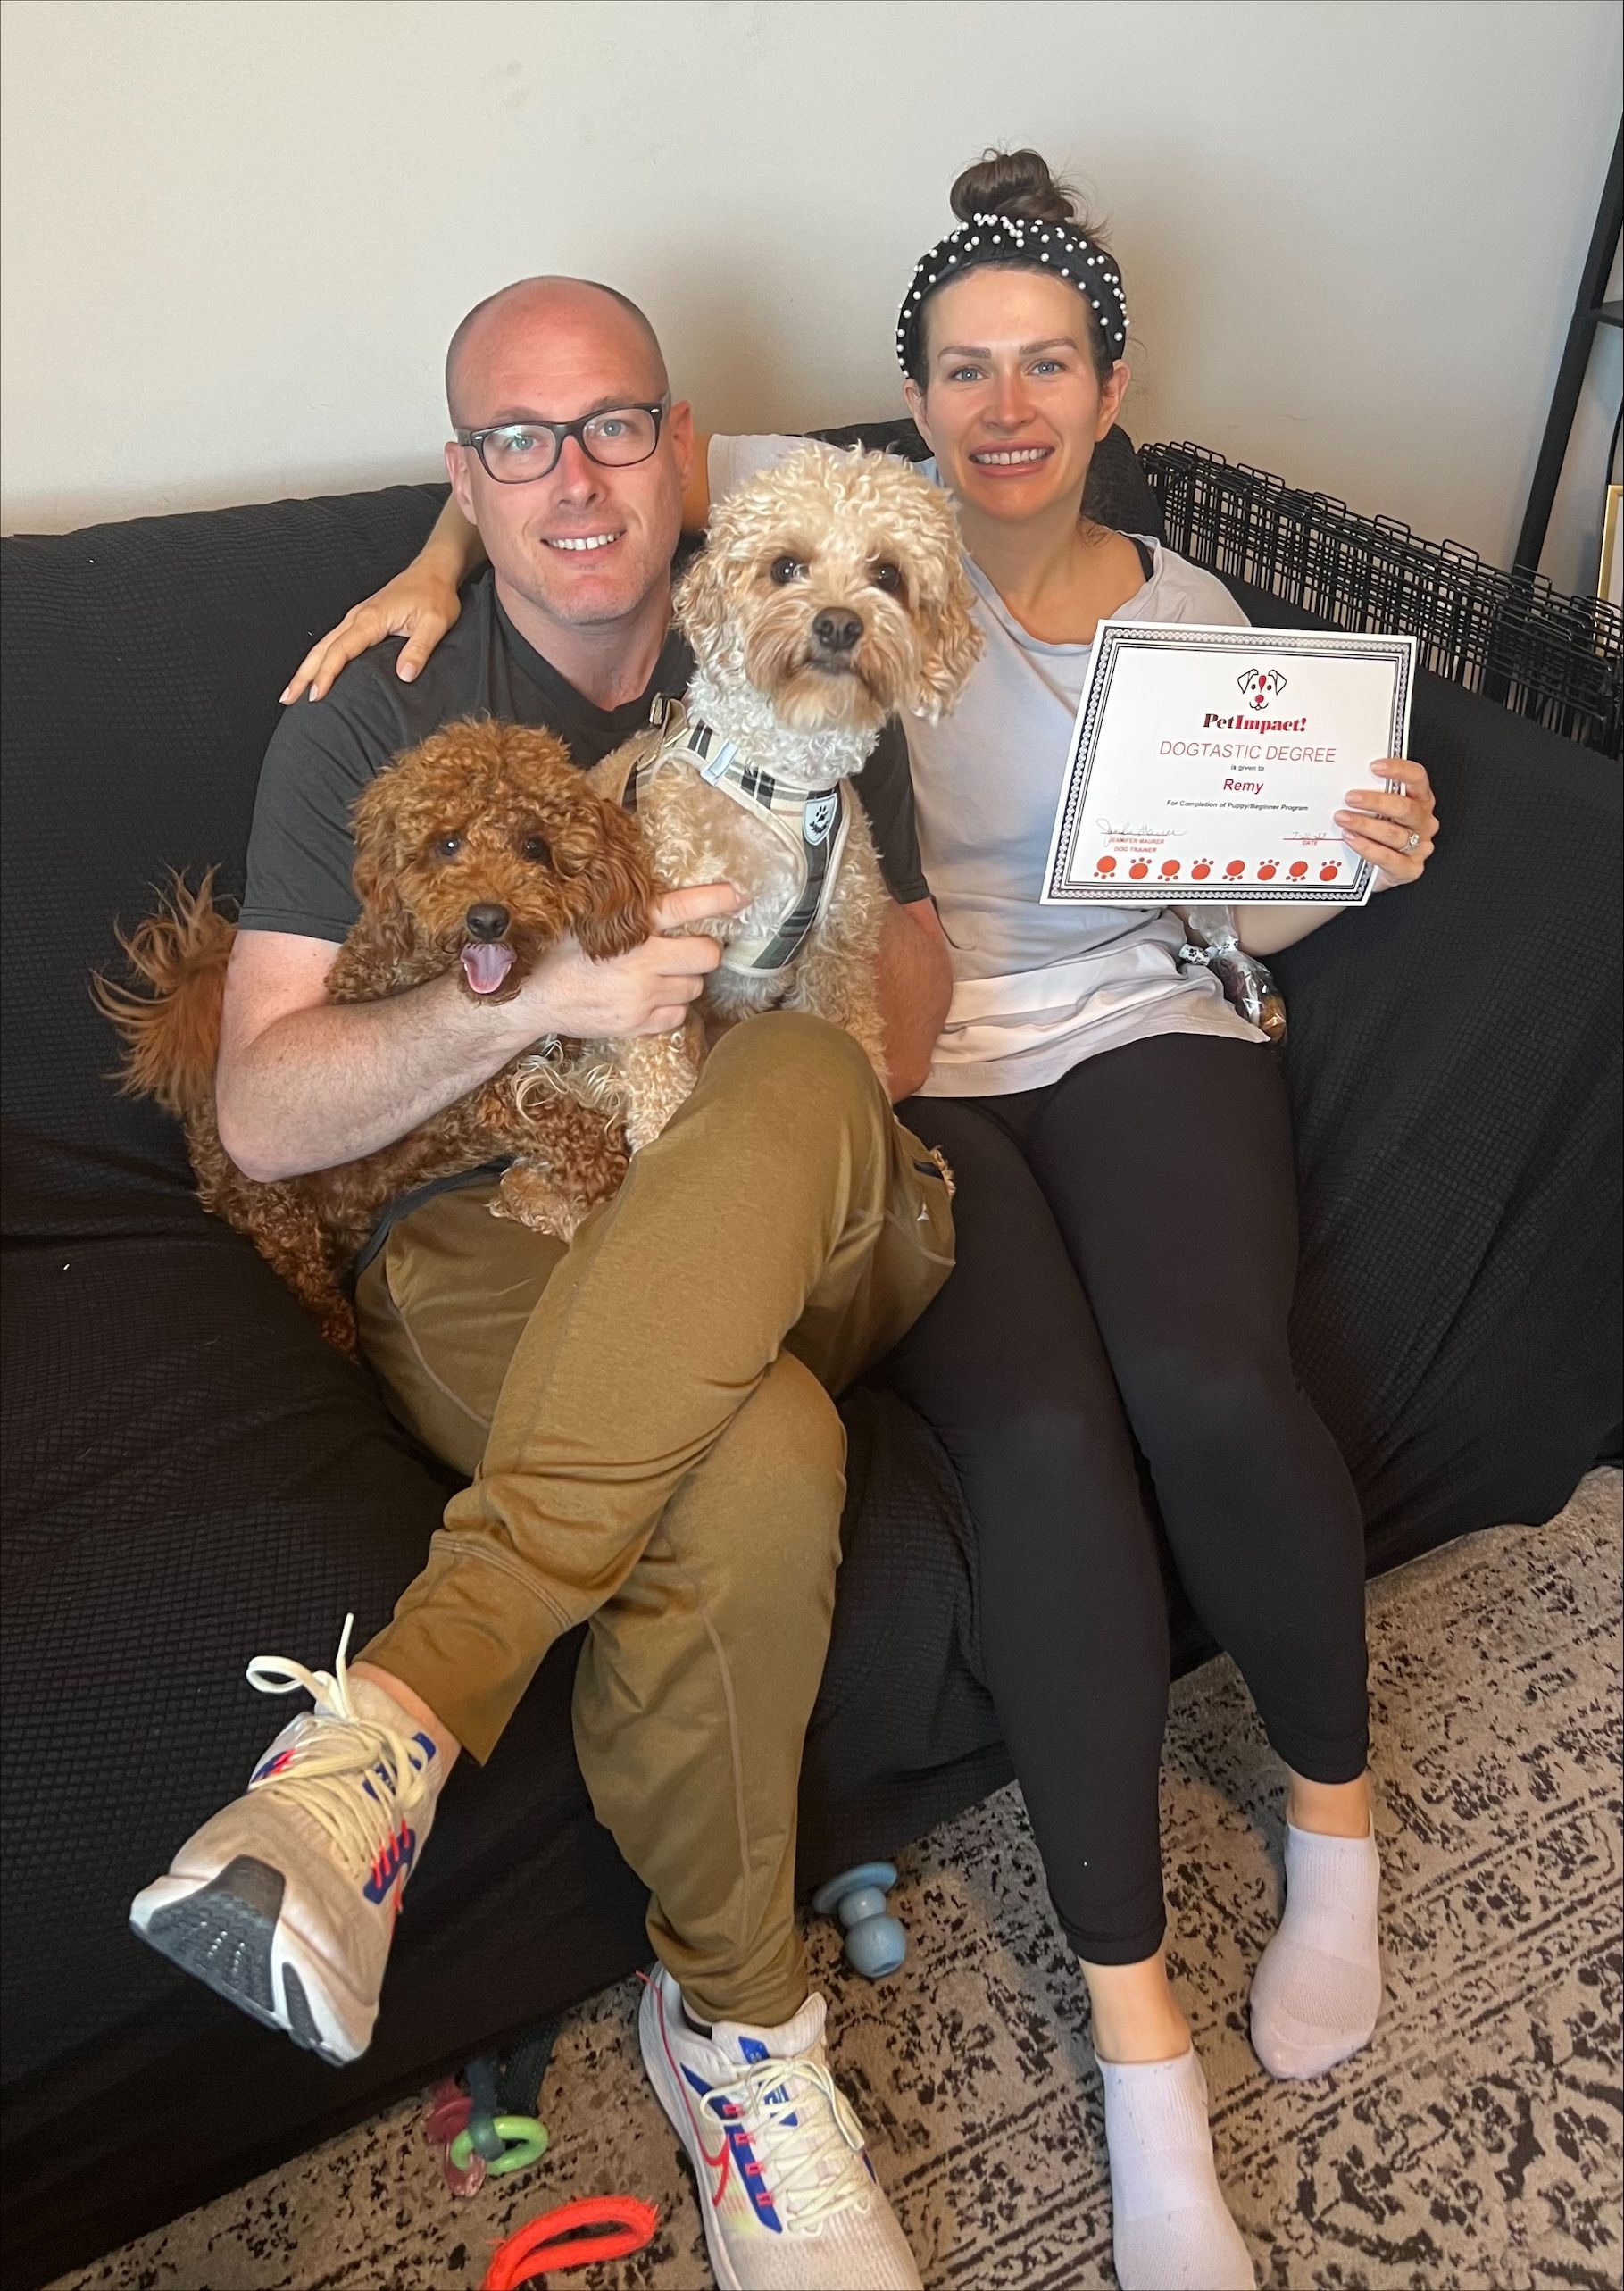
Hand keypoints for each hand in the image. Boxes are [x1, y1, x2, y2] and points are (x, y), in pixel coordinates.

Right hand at [281, 565, 462, 703]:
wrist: (433, 570)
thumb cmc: (435, 595)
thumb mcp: (434, 623)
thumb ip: (419, 649)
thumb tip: (404, 675)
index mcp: (371, 619)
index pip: (340, 650)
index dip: (326, 674)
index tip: (317, 696)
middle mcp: (357, 617)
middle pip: (322, 648)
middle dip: (303, 675)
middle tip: (288, 699)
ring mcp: (357, 617)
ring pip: (324, 644)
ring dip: (307, 668)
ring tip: (293, 691)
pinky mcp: (361, 620)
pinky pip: (334, 641)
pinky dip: (320, 657)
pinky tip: (316, 671)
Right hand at [515, 882, 745, 1037]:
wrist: (532, 997)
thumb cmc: (559, 951)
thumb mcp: (589, 918)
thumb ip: (630, 912)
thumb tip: (672, 903)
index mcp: (628, 926)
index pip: (683, 908)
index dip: (716, 900)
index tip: (740, 895)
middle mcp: (641, 961)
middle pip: (706, 955)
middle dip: (702, 951)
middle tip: (685, 948)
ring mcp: (641, 997)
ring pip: (695, 988)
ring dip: (684, 980)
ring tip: (656, 975)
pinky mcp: (637, 1025)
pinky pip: (677, 1016)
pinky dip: (670, 1007)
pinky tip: (648, 998)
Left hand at [1335, 758, 1437, 890]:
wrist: (1378, 872)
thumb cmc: (1379, 836)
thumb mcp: (1378, 811)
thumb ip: (1371, 794)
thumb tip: (1345, 779)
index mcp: (1420, 801)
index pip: (1417, 779)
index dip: (1399, 770)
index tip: (1374, 767)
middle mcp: (1423, 822)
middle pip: (1404, 808)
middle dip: (1375, 801)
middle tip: (1350, 797)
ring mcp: (1419, 846)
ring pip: (1393, 833)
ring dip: (1364, 825)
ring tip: (1342, 818)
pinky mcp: (1409, 869)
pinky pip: (1388, 858)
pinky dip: (1367, 848)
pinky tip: (1351, 839)